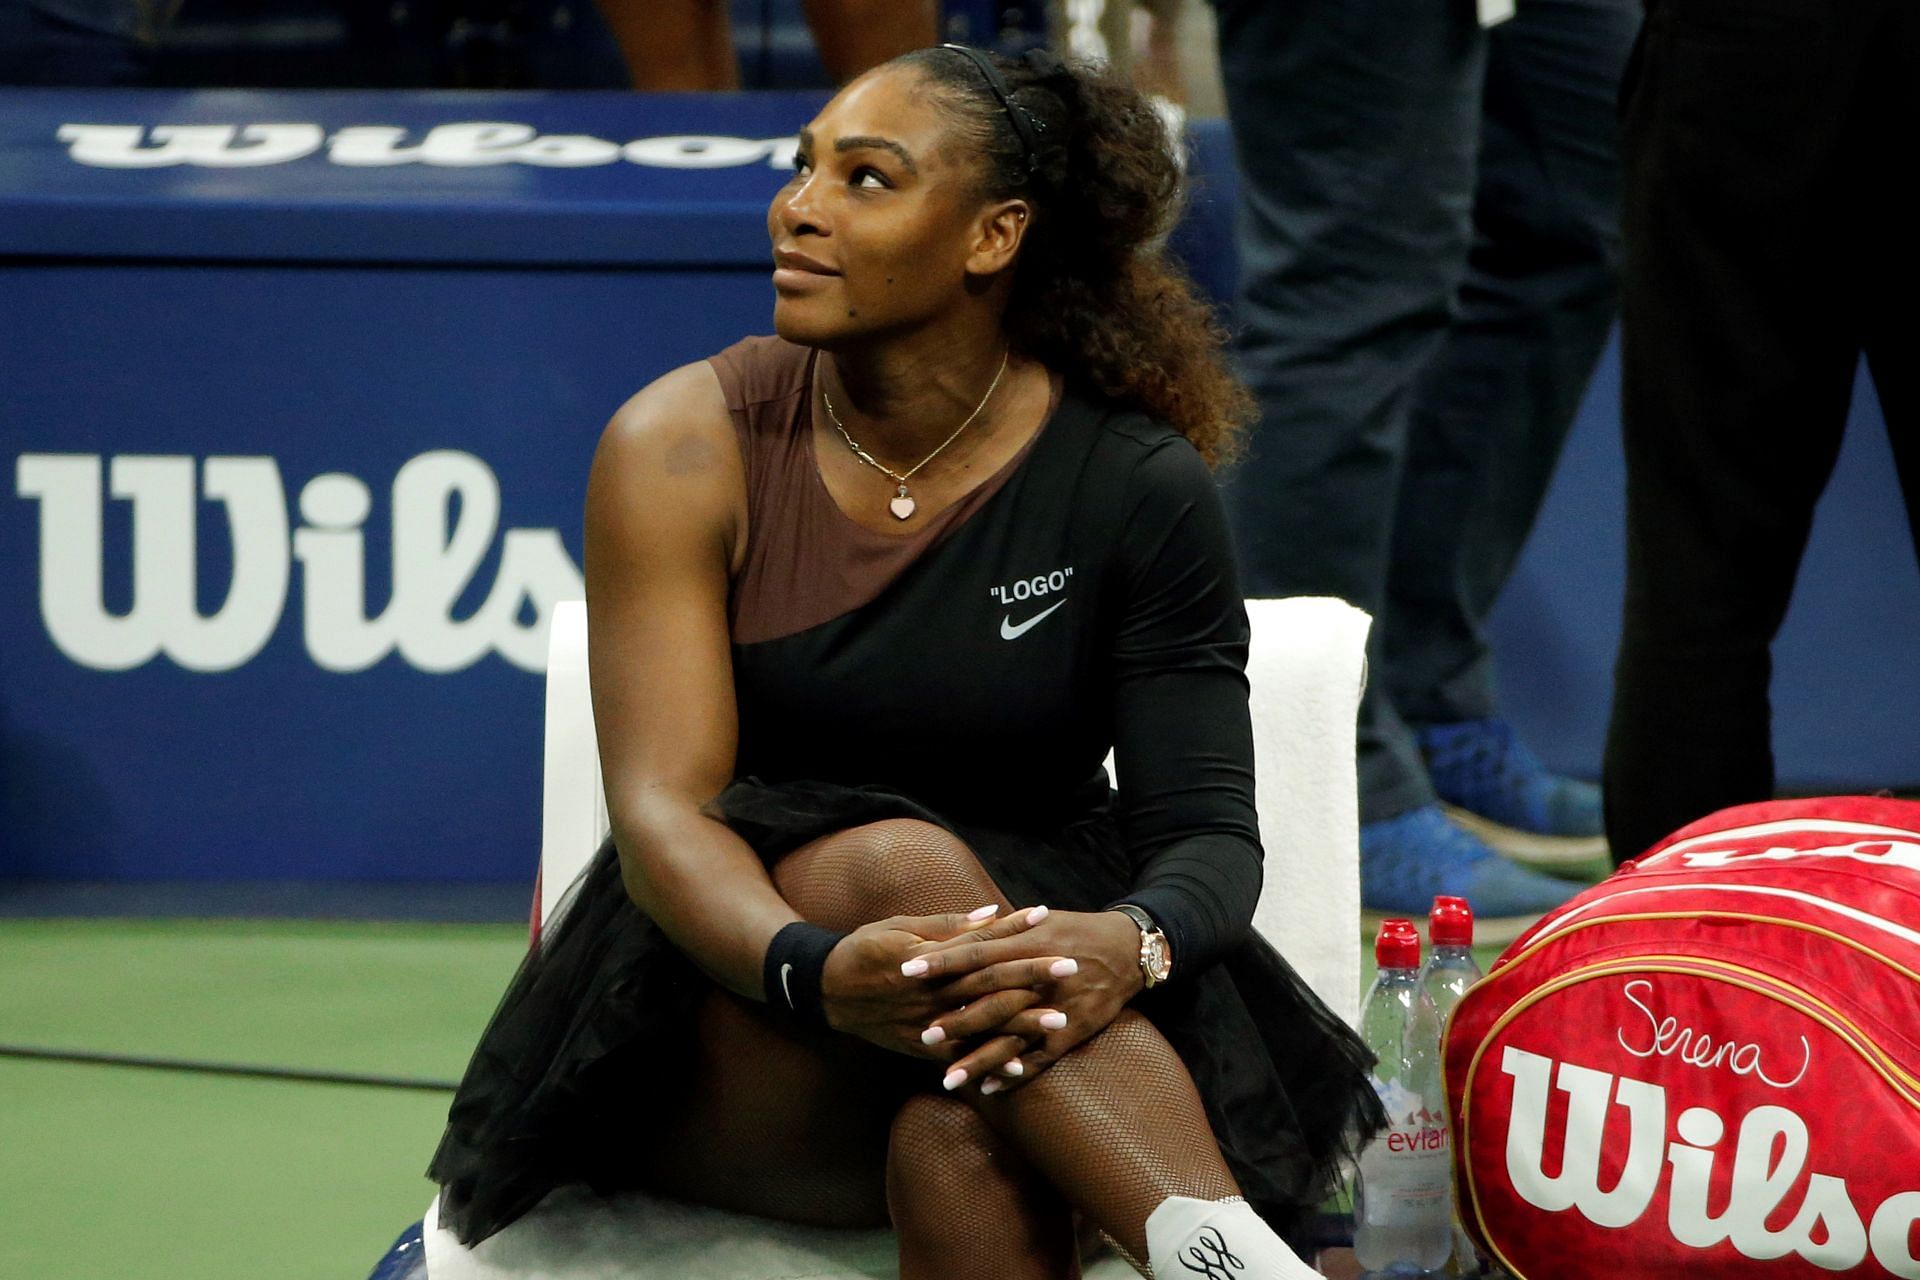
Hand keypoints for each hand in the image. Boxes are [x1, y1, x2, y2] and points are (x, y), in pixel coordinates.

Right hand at [818, 905, 1045, 1057]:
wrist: (825, 991)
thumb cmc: (864, 950)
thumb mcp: (900, 926)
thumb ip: (946, 924)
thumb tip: (990, 912)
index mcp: (929, 958)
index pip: (980, 943)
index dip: (1014, 932)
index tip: (1046, 919)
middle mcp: (932, 993)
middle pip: (990, 984)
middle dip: (1033, 977)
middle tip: (1072, 969)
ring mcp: (927, 1023)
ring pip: (982, 1024)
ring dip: (1022, 1022)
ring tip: (1059, 1021)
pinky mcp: (920, 1046)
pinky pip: (961, 1056)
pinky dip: (988, 1061)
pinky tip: (1018, 1065)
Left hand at [906, 907, 1145, 1093]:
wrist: (1128, 950)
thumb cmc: (1074, 930)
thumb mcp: (1037, 922)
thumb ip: (999, 930)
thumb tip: (959, 931)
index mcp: (1026, 943)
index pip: (976, 952)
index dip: (941, 961)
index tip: (906, 970)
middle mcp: (1039, 976)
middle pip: (990, 999)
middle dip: (956, 1018)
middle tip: (923, 1035)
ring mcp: (1057, 1007)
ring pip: (1012, 1037)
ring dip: (980, 1059)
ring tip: (948, 1078)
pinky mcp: (1073, 1031)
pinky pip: (1040, 1057)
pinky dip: (1015, 1073)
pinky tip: (990, 1087)